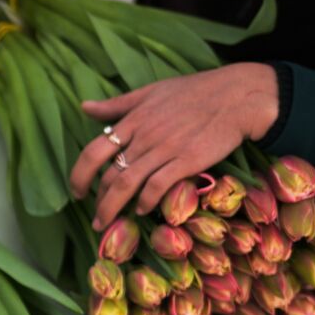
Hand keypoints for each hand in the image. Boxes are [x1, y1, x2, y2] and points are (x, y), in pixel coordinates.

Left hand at [70, 63, 280, 229]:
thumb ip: (117, 105)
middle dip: (97, 200)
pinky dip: (145, 201)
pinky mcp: (187, 160)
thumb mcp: (150, 91)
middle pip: (108, 175)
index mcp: (132, 121)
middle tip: (96, 217)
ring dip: (112, 208)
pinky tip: (142, 210)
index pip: (93, 152)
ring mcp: (164, 149)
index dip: (79, 175)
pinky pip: (157, 186)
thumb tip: (85, 107)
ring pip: (127, 184)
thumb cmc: (195, 91)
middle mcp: (143, 137)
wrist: (238, 96)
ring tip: (107, 223)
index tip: (77, 192)